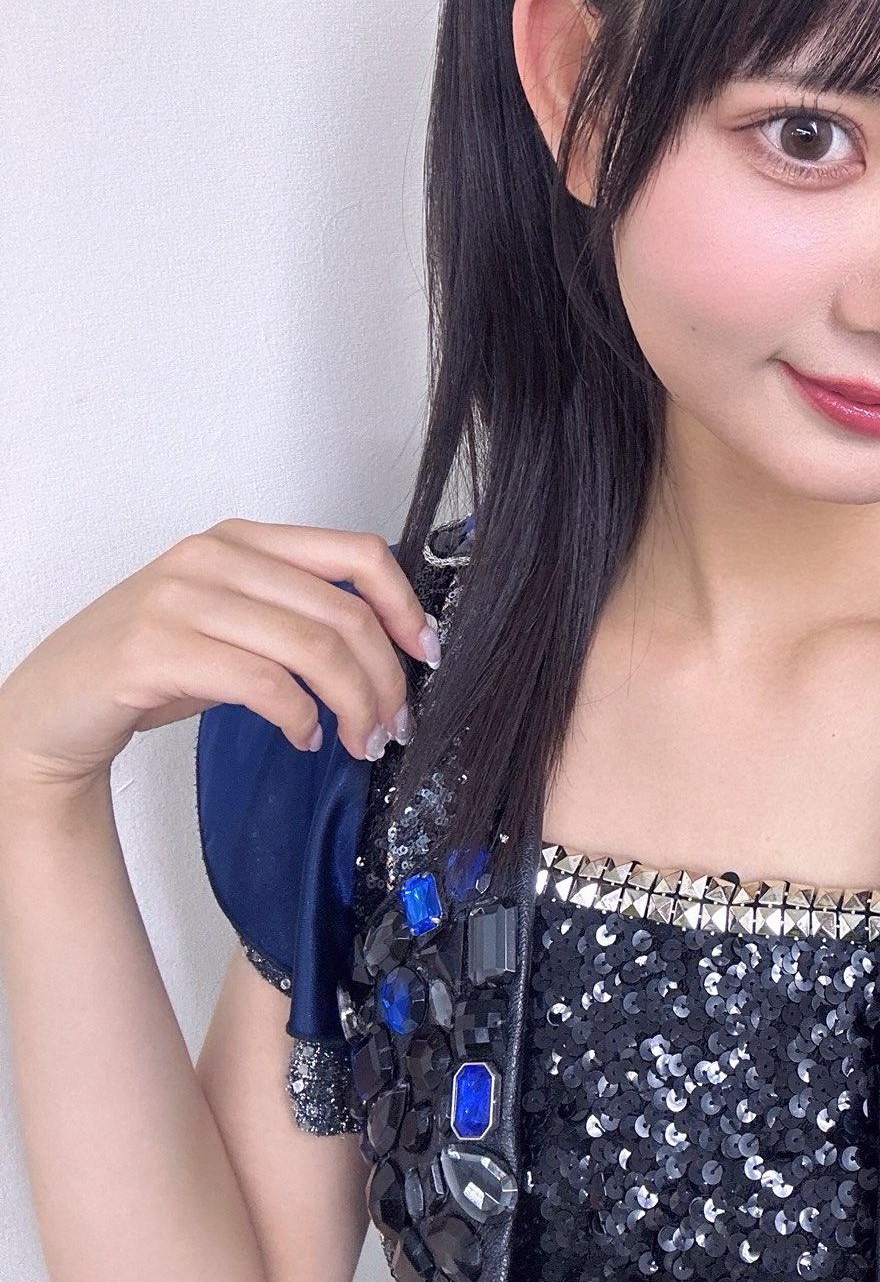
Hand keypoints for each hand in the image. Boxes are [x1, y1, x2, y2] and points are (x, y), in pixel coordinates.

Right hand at [0, 520, 440, 799]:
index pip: (356, 553)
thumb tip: (387, 648)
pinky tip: (305, 739)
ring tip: (359, 741)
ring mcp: (181, 598)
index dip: (405, 605)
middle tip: (394, 725)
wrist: (51, 706)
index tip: (427, 654)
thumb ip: (294, 615)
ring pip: (312, 649)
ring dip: (353, 706)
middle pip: (343, 613)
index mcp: (241, 540)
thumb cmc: (149, 666)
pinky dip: (299, 719)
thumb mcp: (230, 622)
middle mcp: (214, 556)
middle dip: (384, 678)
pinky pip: (262, 684)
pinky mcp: (155, 650)